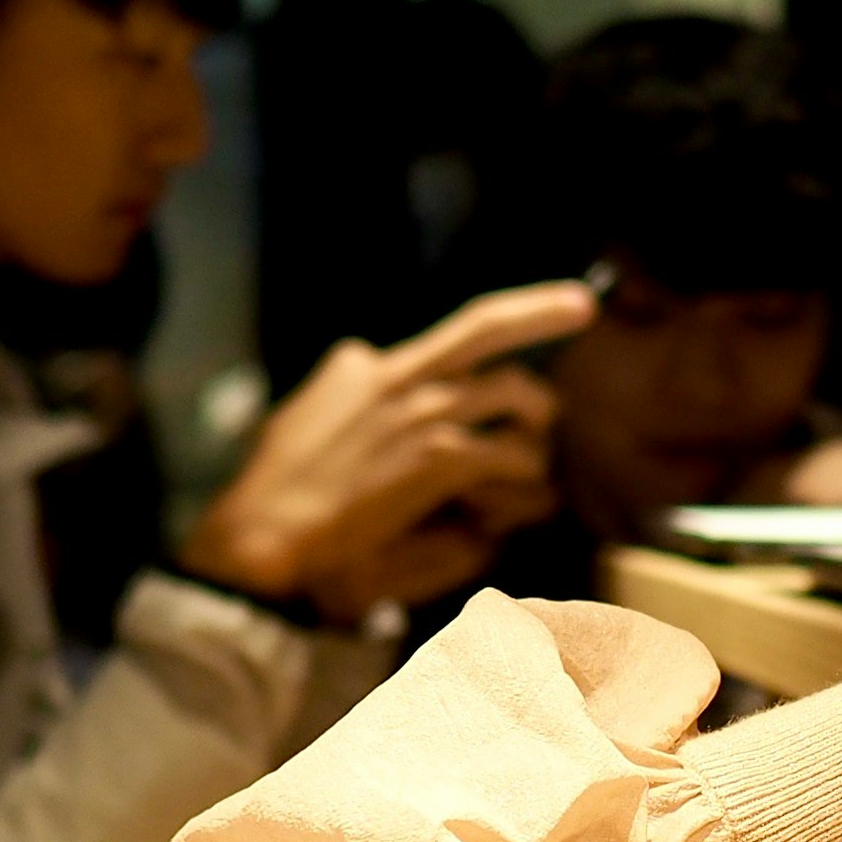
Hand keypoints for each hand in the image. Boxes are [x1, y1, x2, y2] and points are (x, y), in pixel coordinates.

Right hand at [185, 282, 589, 619]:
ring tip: (532, 456)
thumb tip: (362, 359)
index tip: (523, 321)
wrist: (261, 534)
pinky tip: (511, 505)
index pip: (439, 336)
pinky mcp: (441, 457)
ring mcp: (422, 412)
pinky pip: (513, 456)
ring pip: (514, 393)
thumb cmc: (276, 496)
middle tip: (581, 307)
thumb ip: (341, 387)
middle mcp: (398, 376)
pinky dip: (524, 482)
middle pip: (485, 327)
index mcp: (362, 368)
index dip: (488, 336)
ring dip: (534, 427)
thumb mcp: (301, 416)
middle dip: (540, 310)